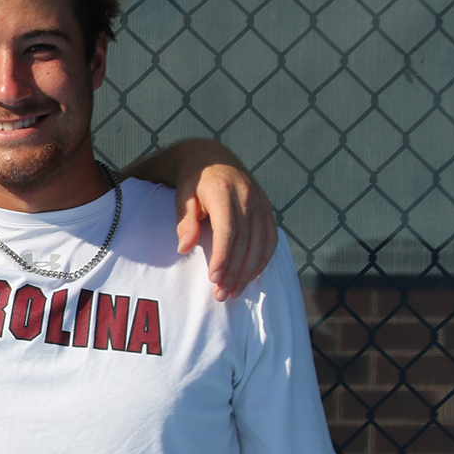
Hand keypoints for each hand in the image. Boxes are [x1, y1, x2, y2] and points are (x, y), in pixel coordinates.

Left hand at [176, 161, 276, 300]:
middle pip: (245, 241)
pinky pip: (271, 238)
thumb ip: (185, 221)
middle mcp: (247, 196)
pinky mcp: (267, 208)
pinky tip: (252, 276)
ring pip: (260, 243)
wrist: (211, 158)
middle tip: (222, 294)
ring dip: (249, 271)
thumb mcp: (182, 196)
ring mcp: (260, 202)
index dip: (223, 257)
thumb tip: (184, 248)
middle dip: (234, 271)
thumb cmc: (192, 182)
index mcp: (223, 192)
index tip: (214, 278)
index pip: (228, 230)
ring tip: (235, 291)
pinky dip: (263, 259)